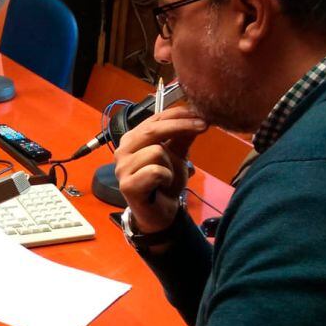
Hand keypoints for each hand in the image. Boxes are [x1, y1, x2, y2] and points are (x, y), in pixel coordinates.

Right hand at [113, 104, 207, 233]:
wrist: (159, 212)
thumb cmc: (164, 182)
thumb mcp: (177, 156)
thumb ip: (182, 137)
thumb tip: (195, 116)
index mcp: (132, 139)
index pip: (154, 119)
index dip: (178, 114)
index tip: (200, 113)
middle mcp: (123, 150)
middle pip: (153, 130)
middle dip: (181, 126)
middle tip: (203, 126)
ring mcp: (122, 168)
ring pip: (157, 151)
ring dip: (170, 164)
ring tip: (167, 175)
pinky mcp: (127, 185)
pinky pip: (156, 171)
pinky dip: (167, 178)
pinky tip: (162, 185)